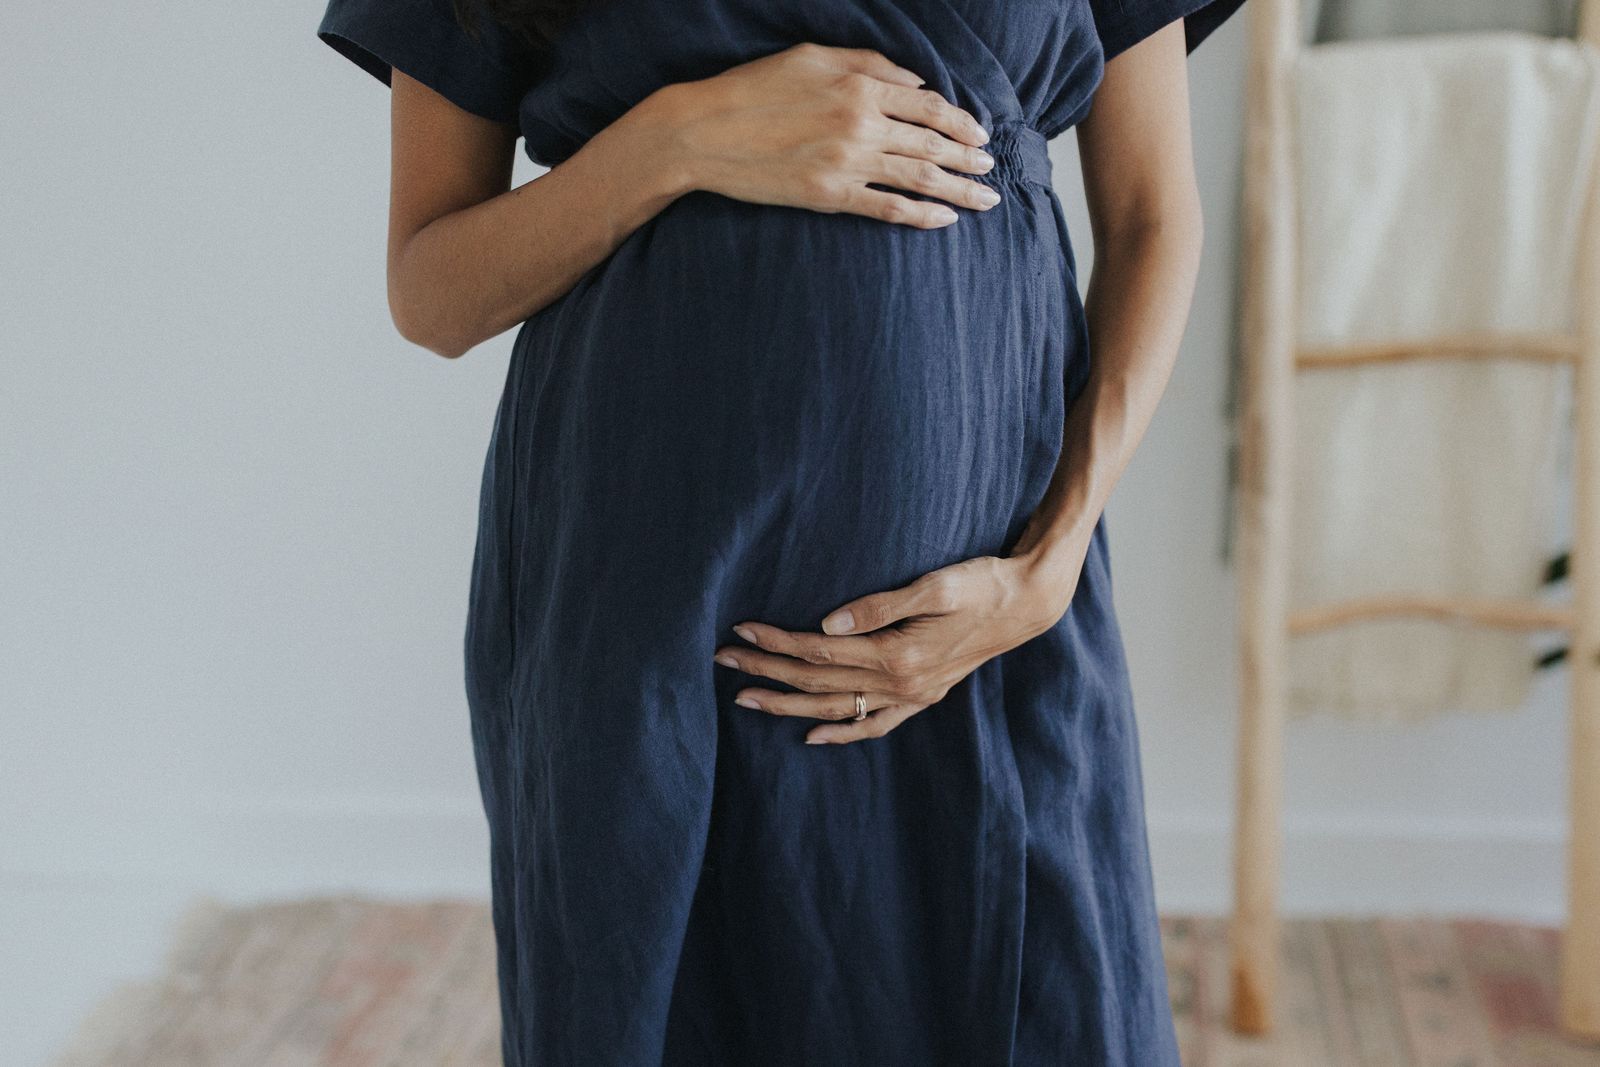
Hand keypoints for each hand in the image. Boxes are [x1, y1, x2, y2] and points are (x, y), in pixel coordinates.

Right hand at [656, 42, 999, 227]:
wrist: (704, 131)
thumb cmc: (753, 88)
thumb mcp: (811, 56)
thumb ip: (868, 62)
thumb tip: (914, 81)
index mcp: (859, 85)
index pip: (928, 104)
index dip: (960, 122)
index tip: (979, 135)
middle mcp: (860, 124)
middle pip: (932, 144)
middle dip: (968, 159)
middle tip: (991, 171)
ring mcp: (847, 163)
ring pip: (919, 178)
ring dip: (958, 191)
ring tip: (985, 200)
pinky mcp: (830, 196)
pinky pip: (887, 208)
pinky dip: (920, 216)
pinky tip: (943, 220)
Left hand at [713, 548, 1086, 744]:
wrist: (1027, 604)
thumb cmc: (982, 583)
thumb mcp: (936, 584)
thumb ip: (881, 605)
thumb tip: (827, 621)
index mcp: (898, 654)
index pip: (819, 650)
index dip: (776, 642)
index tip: (740, 631)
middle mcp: (901, 683)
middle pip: (818, 681)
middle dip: (767, 672)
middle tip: (722, 662)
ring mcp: (912, 695)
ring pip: (836, 707)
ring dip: (788, 704)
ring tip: (746, 699)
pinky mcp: (923, 696)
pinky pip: (874, 724)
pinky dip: (841, 732)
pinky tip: (812, 735)